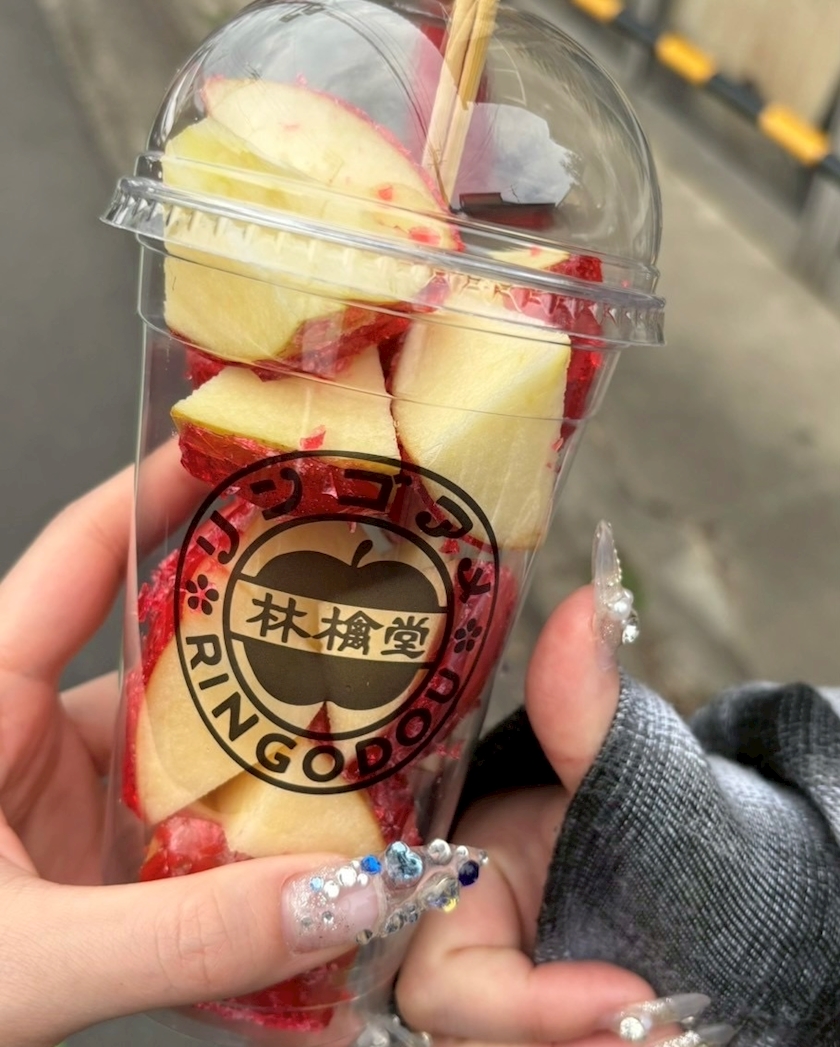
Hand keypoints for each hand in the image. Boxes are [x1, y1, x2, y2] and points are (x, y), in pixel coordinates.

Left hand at [0, 452, 372, 1046]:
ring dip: (272, 778)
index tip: (252, 449)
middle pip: (171, 661)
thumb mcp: (24, 958)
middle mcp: (28, 736)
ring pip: (192, 759)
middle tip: (367, 630)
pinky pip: (187, 836)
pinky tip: (312, 881)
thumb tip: (343, 893)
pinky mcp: (89, 867)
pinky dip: (249, 856)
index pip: (85, 554)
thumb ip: (182, 935)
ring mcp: (63, 804)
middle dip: (268, 649)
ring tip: (370, 774)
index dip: (168, 488)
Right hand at [396, 586, 658, 1045]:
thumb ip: (584, 705)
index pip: (441, 975)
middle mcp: (451, 950)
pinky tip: (653, 1036)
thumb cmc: (632, 809)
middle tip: (657, 1034)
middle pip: (462, 1034)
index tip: (624, 991)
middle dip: (549, 1040)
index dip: (520, 1001)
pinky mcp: (525, 1021)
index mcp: (445, 887)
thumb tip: (586, 603)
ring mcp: (491, 994)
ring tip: (666, 1036)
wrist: (677, 857)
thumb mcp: (610, 767)